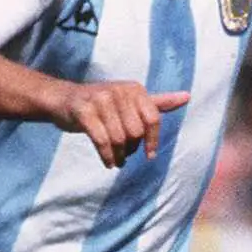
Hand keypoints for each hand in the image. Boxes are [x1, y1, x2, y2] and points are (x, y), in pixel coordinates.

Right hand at [56, 82, 188, 167]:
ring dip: (119, 155)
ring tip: (117, 160)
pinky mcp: (83, 111)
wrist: (64, 100)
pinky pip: (101, 140)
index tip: (149, 156)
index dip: (153, 141)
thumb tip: (188, 97)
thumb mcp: (131, 101)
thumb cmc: (102, 104)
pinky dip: (107, 156)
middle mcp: (119, 90)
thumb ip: (158, 102)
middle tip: (125, 154)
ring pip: (119, 138)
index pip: (153, 119)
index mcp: (134, 89)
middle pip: (136, 132)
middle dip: (132, 149)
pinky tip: (108, 162)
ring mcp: (100, 99)